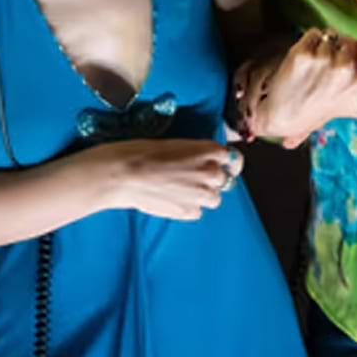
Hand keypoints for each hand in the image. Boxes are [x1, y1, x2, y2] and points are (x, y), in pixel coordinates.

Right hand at [84, 138, 241, 219]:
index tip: (222, 166)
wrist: (123, 175)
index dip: (225, 163)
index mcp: (209, 150)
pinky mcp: (189, 212)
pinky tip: (171, 200)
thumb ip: (196, 154)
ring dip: (201, 195)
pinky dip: (188, 207)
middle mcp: (211, 172)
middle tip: (189, 178)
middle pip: (224, 180)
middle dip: (210, 180)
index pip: (232, 159)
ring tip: (180, 190)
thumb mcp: (175, 144)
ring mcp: (202, 194)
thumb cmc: (141, 152)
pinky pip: (197, 211)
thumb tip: (202, 162)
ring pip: (213, 198)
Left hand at [236, 29, 356, 147]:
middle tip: (327, 73)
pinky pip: (313, 33)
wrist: (285, 115)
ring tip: (314, 71)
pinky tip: (303, 63)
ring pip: (331, 36)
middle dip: (339, 51)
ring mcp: (324, 60)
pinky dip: (308, 43)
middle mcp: (346, 69)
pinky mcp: (303, 53)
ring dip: (322, 47)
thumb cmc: (324, 109)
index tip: (346, 68)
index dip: (356, 54)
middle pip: (349, 40)